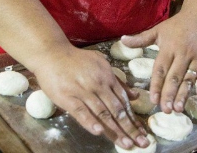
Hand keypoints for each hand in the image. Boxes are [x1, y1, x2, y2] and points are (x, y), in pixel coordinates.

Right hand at [31, 45, 149, 149]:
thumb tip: (135, 96)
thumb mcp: (101, 64)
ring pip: (102, 113)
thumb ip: (118, 81)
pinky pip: (81, 111)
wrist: (52, 53)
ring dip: (115, 130)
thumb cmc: (77, 60)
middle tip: (141, 142)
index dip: (134, 118)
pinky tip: (99, 132)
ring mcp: (83, 91)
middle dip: (130, 128)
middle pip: (117, 110)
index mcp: (108, 77)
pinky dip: (90, 122)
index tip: (143, 132)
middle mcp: (98, 85)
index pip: (124, 102)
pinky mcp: (67, 97)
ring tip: (126, 144)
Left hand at [122, 9, 196, 113]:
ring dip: (184, 93)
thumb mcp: (158, 30)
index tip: (153, 100)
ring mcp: (196, 56)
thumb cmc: (177, 25)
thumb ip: (141, 39)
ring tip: (178, 108)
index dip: (156, 85)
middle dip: (169, 94)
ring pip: (189, 77)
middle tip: (165, 110)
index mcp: (168, 48)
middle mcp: (182, 53)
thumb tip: (122, 40)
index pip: (160, 69)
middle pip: (174, 76)